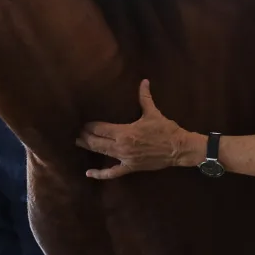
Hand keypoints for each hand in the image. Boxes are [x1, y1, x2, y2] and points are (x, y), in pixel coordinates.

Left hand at [75, 80, 195, 180]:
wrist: (178, 148)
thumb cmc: (165, 129)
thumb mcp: (153, 112)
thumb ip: (145, 97)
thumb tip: (144, 81)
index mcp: (125, 132)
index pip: (100, 128)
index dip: (90, 125)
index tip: (82, 121)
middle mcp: (121, 146)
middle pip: (96, 141)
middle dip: (85, 135)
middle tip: (75, 131)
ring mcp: (124, 158)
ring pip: (101, 153)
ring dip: (88, 147)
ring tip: (77, 142)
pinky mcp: (130, 167)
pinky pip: (112, 173)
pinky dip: (100, 174)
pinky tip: (89, 173)